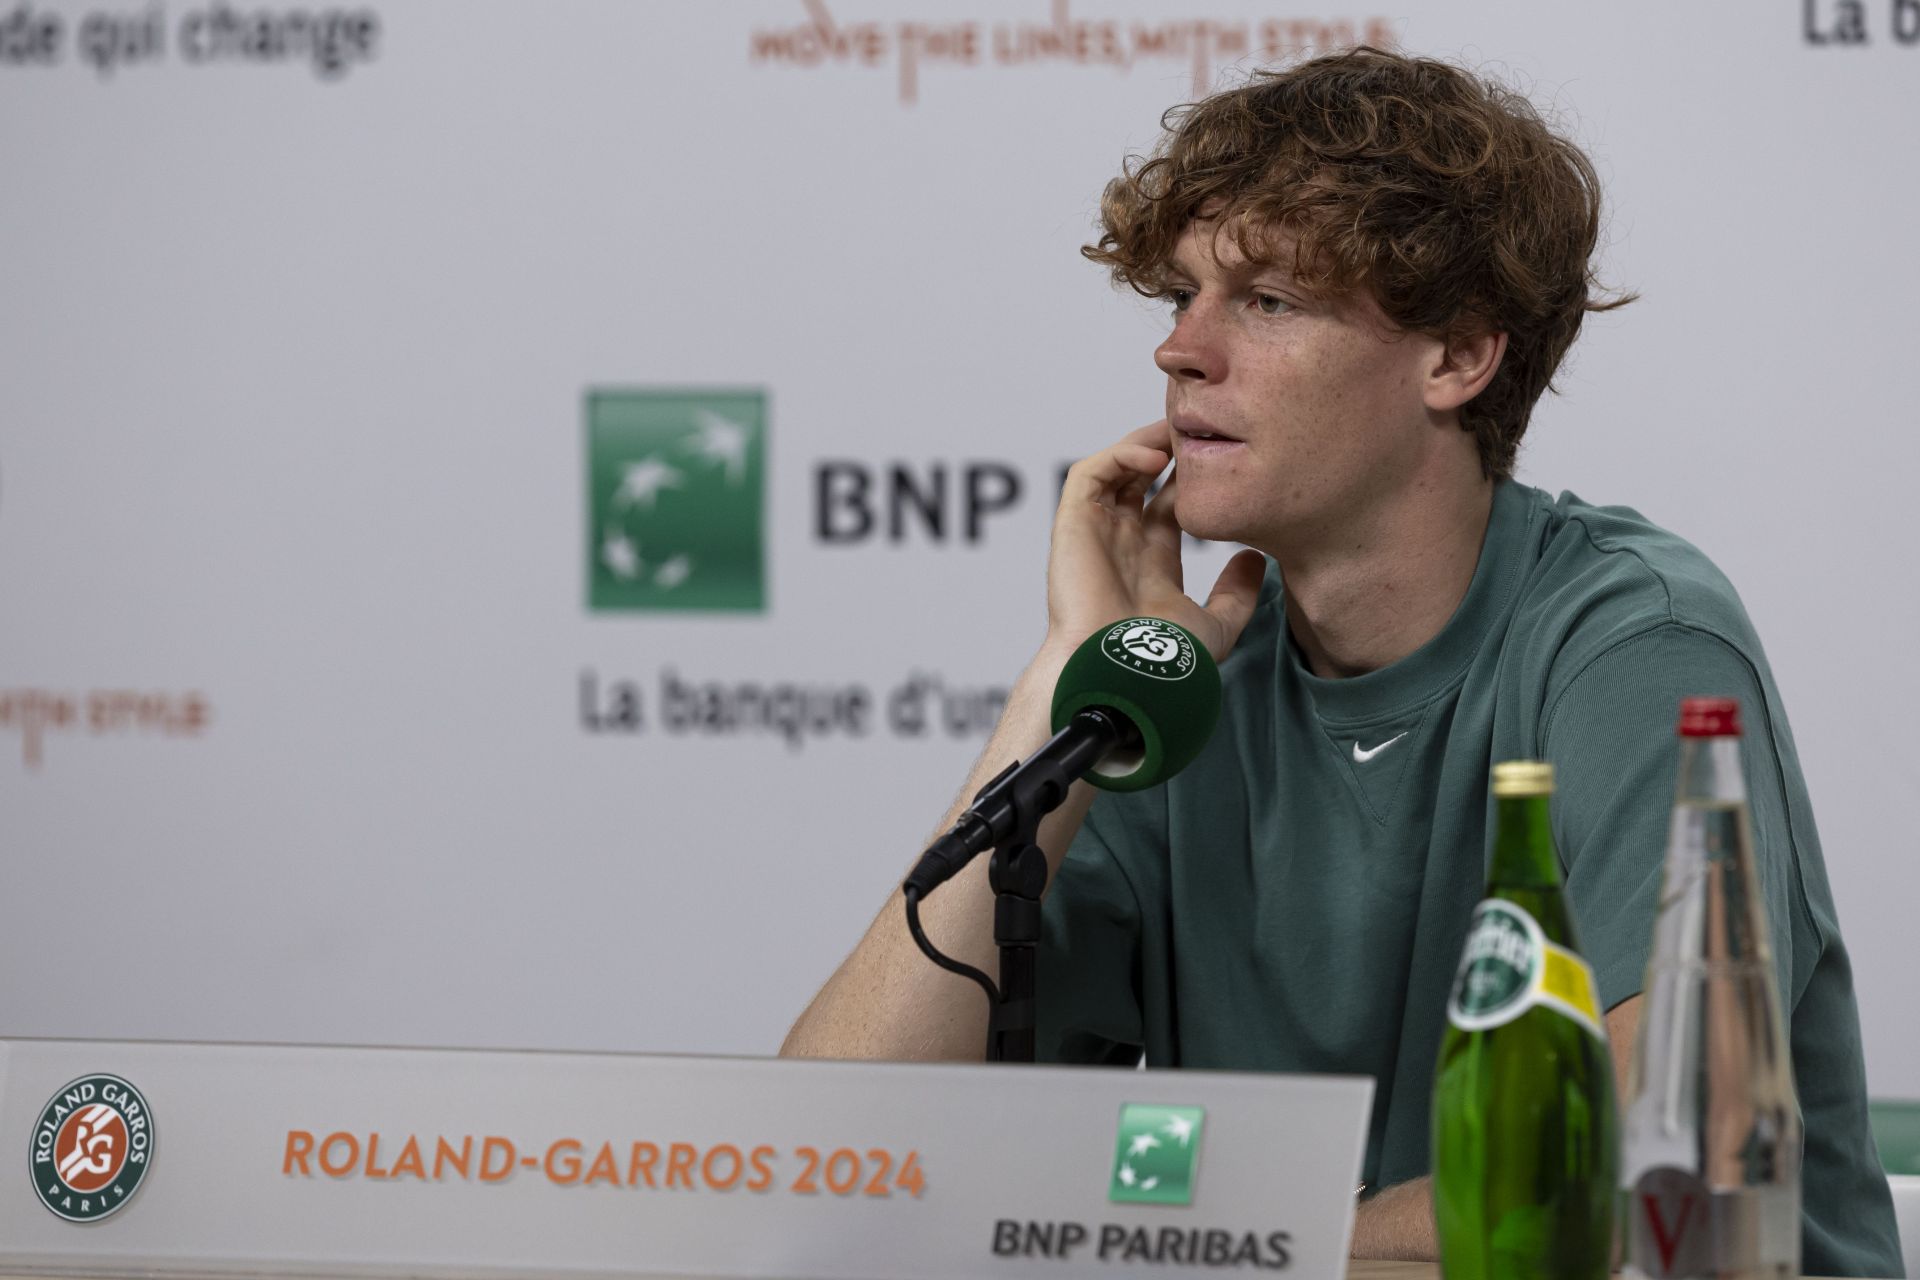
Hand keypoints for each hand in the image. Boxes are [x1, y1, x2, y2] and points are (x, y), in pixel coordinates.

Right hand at [1045, 420, 1267, 662]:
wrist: (1122, 673)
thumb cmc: (1163, 662)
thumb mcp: (1216, 625)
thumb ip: (1236, 594)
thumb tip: (1257, 559)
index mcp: (1151, 562)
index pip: (1169, 504)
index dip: (1192, 477)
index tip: (1222, 456)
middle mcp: (1122, 542)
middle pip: (1141, 479)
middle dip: (1169, 450)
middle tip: (1200, 428)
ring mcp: (1096, 531)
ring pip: (1115, 469)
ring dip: (1144, 444)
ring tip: (1178, 433)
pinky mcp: (1074, 523)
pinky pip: (1090, 474)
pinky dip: (1119, 456)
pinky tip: (1153, 458)